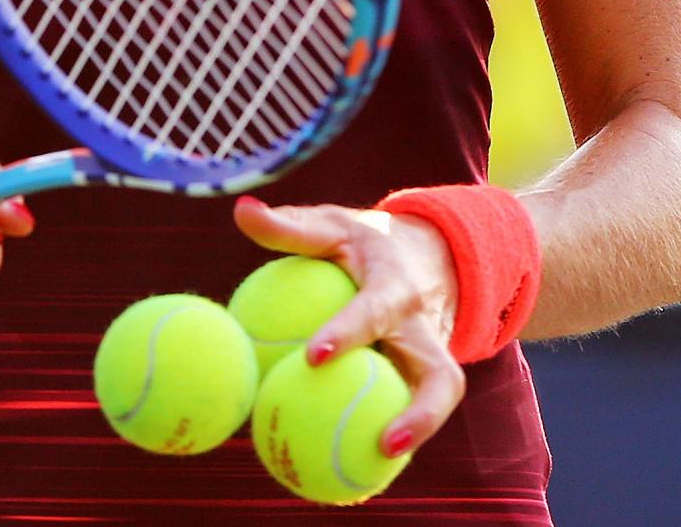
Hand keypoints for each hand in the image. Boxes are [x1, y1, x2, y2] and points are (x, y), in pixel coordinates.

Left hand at [234, 195, 464, 460]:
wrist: (429, 253)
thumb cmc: (365, 241)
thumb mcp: (332, 225)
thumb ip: (289, 226)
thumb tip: (240, 211)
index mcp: (395, 285)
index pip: (376, 310)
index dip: (349, 333)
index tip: (313, 356)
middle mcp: (423, 326)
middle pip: (439, 374)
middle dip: (422, 411)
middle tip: (384, 443)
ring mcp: (434, 354)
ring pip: (439, 400)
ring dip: (418, 434)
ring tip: (375, 468)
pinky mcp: (431, 375)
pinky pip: (417, 408)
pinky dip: (396, 435)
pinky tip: (358, 469)